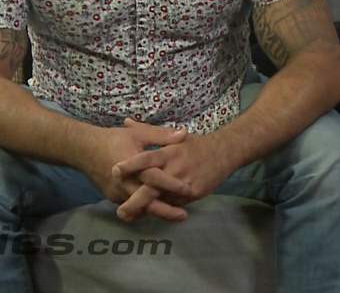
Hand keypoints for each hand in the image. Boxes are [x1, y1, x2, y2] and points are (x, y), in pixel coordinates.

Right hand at [82, 118, 191, 222]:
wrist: (83, 149)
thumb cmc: (113, 139)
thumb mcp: (138, 133)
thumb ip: (161, 135)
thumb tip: (185, 134)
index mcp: (133, 166)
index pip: (154, 178)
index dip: (171, 184)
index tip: (188, 189)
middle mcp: (124, 184)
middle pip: (146, 203)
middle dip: (165, 211)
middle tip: (184, 215)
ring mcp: (117, 193)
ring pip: (139, 208)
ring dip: (156, 212)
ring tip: (175, 214)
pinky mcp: (113, 198)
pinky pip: (131, 207)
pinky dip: (144, 208)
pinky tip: (157, 207)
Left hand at [112, 125, 239, 220]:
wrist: (224, 152)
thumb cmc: (194, 144)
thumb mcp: (173, 135)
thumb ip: (147, 130)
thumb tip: (126, 122)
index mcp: (169, 152)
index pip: (148, 158)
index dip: (131, 164)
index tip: (115, 171)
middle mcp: (176, 168)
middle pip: (153, 186)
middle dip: (136, 200)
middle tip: (120, 211)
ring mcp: (185, 182)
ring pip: (163, 199)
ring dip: (147, 209)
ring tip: (130, 216)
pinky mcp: (194, 193)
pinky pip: (175, 203)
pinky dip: (163, 207)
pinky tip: (150, 212)